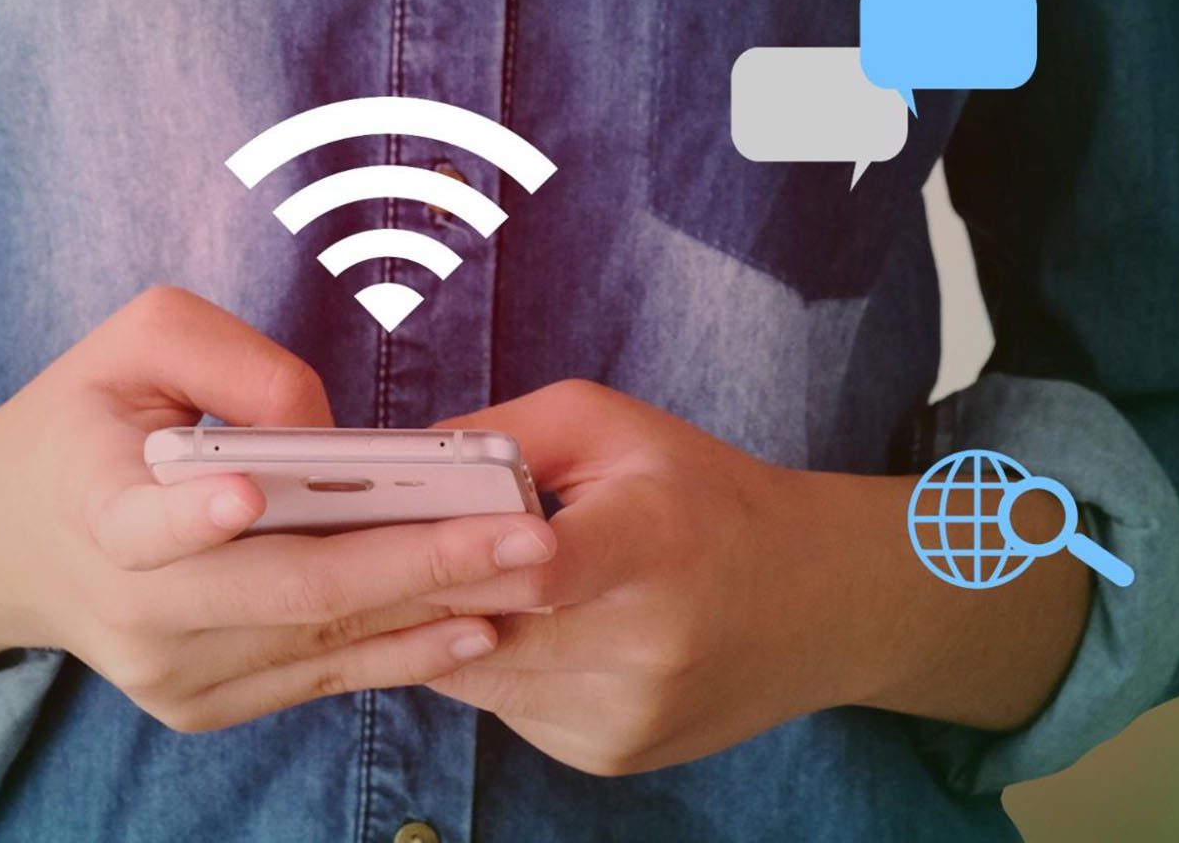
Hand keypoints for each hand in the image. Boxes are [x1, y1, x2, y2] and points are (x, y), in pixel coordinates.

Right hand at [0, 287, 557, 731]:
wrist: (7, 543)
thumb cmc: (85, 418)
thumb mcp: (136, 340)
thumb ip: (235, 361)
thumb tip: (330, 439)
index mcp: (93, 503)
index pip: (139, 521)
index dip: (193, 513)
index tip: (246, 492)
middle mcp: (130, 605)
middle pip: (283, 594)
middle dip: (413, 565)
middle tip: (518, 538)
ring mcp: (166, 673)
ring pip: (316, 645)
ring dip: (429, 611)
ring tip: (525, 577)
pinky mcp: (199, 706)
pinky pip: (315, 681)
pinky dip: (399, 652)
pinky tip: (473, 621)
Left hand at [421, 381, 1089, 775]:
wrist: (816, 600)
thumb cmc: (702, 495)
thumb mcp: (613, 427)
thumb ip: (502, 435)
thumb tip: (392, 467)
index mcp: (652, 541)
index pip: (540, 564)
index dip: (456, 548)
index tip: (395, 524)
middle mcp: (645, 643)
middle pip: (481, 626)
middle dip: (416, 585)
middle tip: (363, 547)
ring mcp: (625, 711)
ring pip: (475, 675)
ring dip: (443, 631)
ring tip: (439, 578)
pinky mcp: (609, 753)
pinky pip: (504, 708)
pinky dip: (489, 667)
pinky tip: (514, 627)